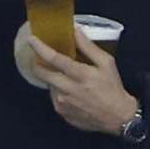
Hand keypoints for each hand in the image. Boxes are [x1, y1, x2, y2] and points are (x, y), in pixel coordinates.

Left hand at [22, 25, 142, 135]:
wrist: (117, 117)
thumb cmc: (112, 88)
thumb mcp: (107, 63)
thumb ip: (89, 47)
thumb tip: (75, 31)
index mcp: (81, 75)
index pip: (55, 59)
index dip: (40, 48)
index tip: (31, 40)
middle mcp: (68, 90)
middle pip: (41, 74)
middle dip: (36, 63)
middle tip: (38, 57)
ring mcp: (63, 103)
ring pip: (48, 85)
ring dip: (53, 78)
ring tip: (67, 78)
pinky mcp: (62, 112)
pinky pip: (54, 97)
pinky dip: (59, 90)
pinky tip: (72, 92)